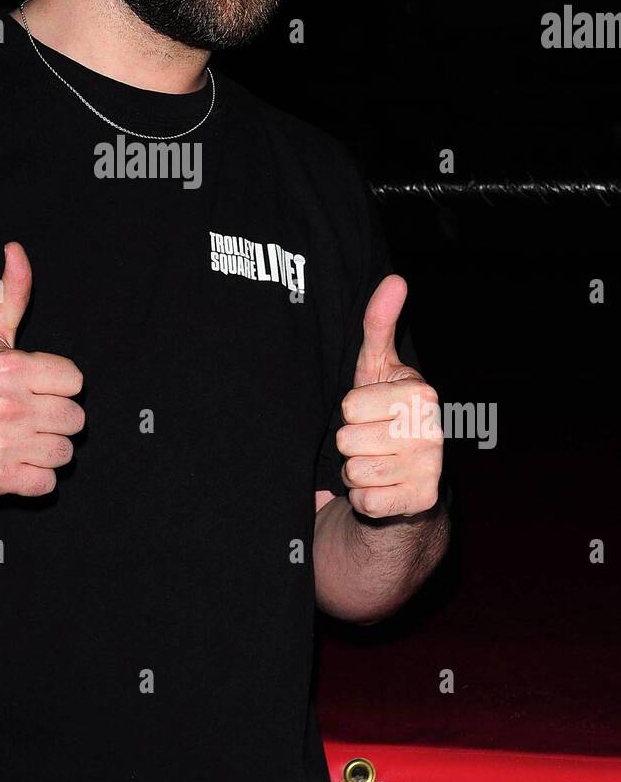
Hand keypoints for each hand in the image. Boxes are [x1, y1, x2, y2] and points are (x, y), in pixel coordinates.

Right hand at [0, 241, 84, 497]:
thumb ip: (12, 294)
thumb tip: (16, 249)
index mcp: (10, 367)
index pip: (75, 380)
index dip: (57, 385)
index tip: (33, 388)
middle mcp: (7, 405)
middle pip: (75, 419)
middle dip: (54, 419)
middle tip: (24, 416)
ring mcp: (2, 445)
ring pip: (65, 453)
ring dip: (46, 450)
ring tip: (19, 440)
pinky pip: (47, 484)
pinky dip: (34, 479)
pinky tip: (13, 462)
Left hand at [335, 274, 442, 518]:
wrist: (404, 475)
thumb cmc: (383, 413)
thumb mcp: (376, 367)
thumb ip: (379, 323)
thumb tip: (395, 278)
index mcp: (421, 394)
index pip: (349, 406)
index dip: (350, 412)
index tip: (370, 412)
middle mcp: (432, 431)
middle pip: (348, 439)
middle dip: (351, 443)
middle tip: (371, 440)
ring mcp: (431, 470)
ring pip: (356, 471)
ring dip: (356, 471)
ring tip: (376, 461)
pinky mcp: (421, 502)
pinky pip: (366, 502)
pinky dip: (365, 499)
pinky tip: (382, 487)